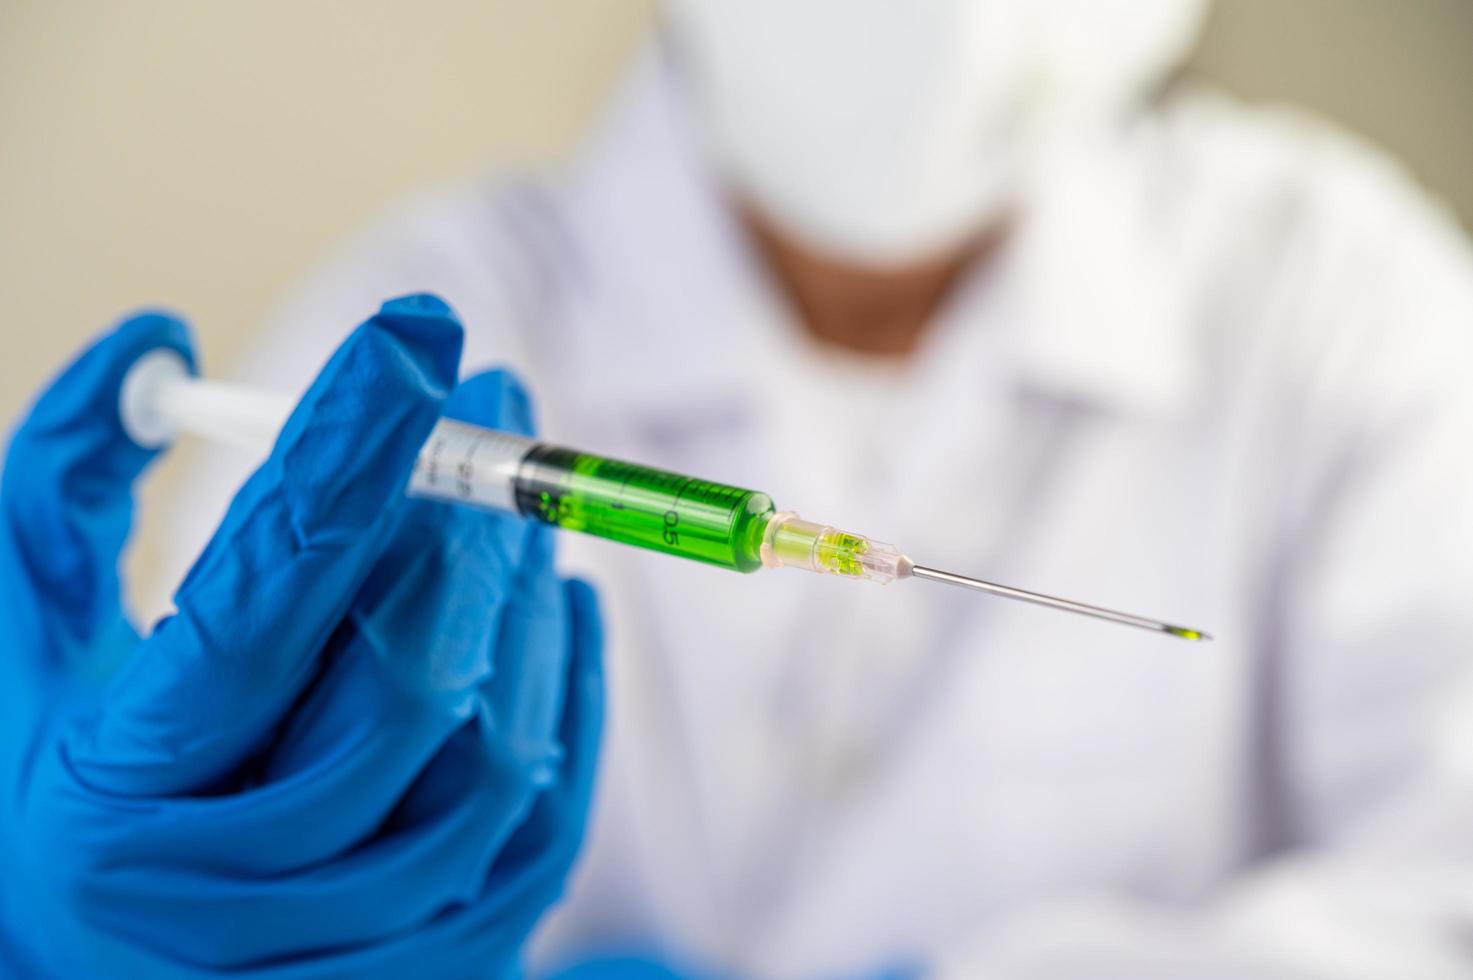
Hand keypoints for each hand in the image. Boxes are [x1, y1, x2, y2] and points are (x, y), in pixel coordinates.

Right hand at [0, 295, 602, 976]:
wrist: (118, 976)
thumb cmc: (67, 784)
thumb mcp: (23, 644)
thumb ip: (63, 482)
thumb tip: (158, 341)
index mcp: (120, 794)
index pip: (254, 606)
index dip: (341, 459)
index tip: (413, 332)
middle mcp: (240, 891)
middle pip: (401, 679)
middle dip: (463, 516)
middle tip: (495, 394)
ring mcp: (361, 941)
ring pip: (493, 743)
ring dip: (519, 593)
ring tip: (518, 497)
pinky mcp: (454, 963)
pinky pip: (548, 811)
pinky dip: (566, 685)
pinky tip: (555, 597)